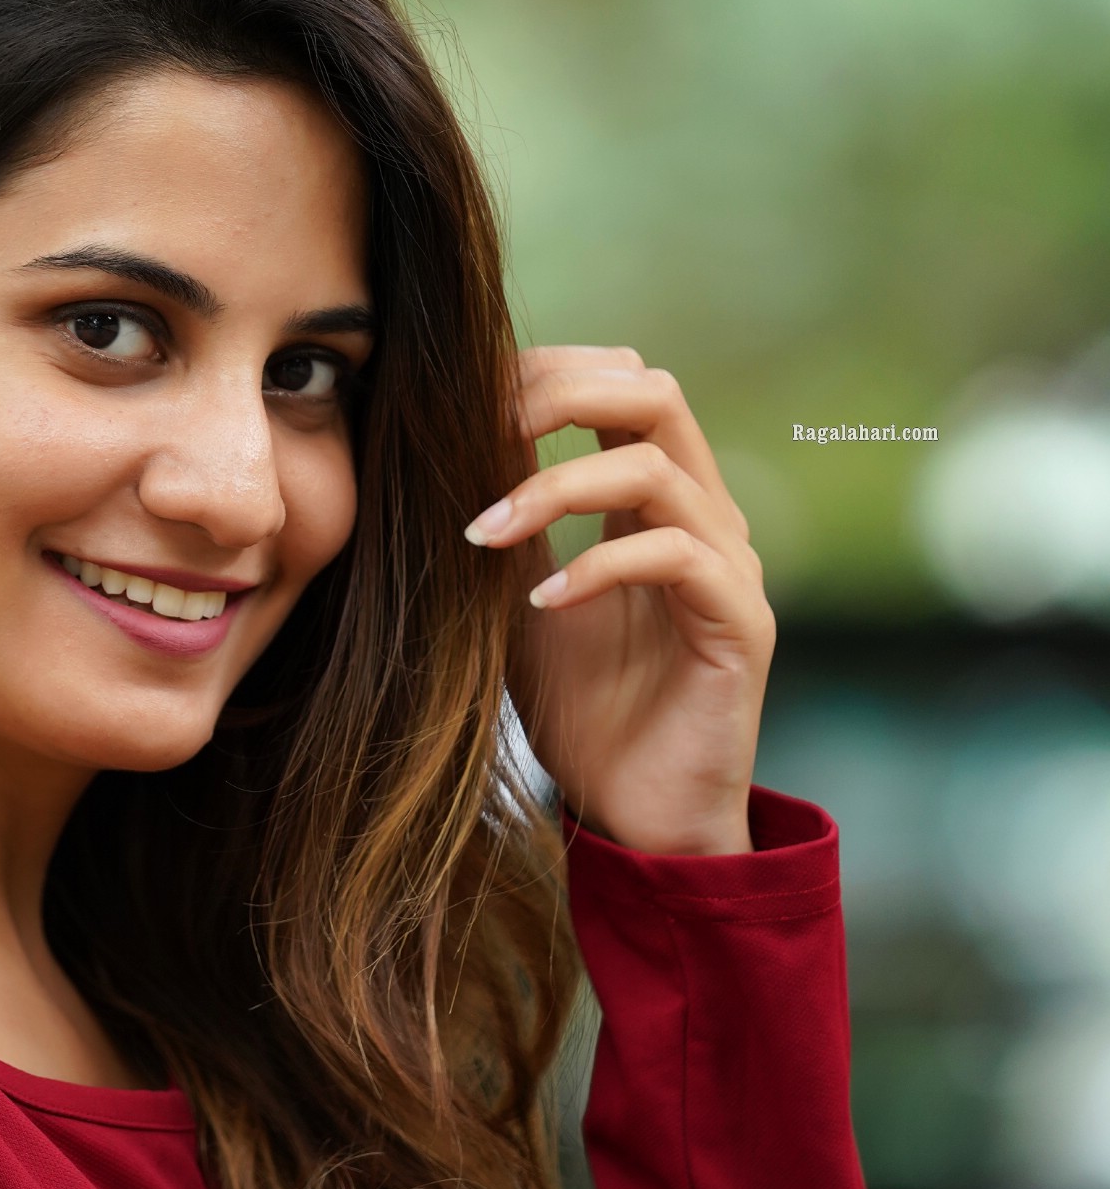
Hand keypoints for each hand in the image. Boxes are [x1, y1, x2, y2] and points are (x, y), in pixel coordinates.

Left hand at [465, 346, 774, 856]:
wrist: (637, 816)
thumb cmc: (583, 710)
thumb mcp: (520, 595)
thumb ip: (507, 519)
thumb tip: (446, 438)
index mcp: (655, 500)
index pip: (619, 384)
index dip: (544, 371)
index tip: (461, 398)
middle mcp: (702, 517)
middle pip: (654, 392)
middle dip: (558, 394)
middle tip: (477, 431)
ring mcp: (729, 565)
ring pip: (655, 468)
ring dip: (553, 488)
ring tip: (482, 532)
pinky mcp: (742, 622)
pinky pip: (675, 556)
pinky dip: (598, 565)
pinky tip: (541, 603)